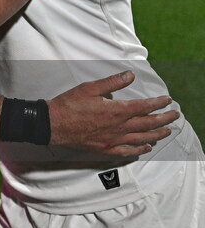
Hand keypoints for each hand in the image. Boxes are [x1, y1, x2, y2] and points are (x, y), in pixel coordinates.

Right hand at [48, 71, 175, 156]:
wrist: (52, 124)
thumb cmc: (69, 105)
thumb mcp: (89, 88)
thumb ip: (112, 82)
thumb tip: (129, 76)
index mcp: (116, 111)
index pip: (144, 107)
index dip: (158, 103)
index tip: (167, 100)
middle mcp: (119, 127)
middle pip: (148, 123)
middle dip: (164, 119)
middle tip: (175, 115)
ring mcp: (113, 140)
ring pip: (142, 138)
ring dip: (157, 134)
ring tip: (167, 131)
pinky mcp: (105, 148)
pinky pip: (128, 151)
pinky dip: (140, 150)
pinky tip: (146, 148)